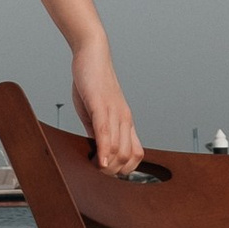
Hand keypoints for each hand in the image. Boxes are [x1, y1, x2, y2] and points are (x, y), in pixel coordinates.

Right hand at [70, 34, 139, 178]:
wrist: (92, 54)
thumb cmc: (92, 83)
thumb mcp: (94, 112)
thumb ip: (97, 131)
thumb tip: (96, 150)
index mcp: (125, 122)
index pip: (136, 155)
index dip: (124, 169)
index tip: (106, 173)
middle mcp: (125, 119)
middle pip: (129, 158)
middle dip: (114, 173)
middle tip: (97, 173)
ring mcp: (115, 112)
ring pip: (120, 149)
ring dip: (109, 167)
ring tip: (95, 169)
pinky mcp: (102, 105)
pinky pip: (106, 133)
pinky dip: (104, 151)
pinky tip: (99, 161)